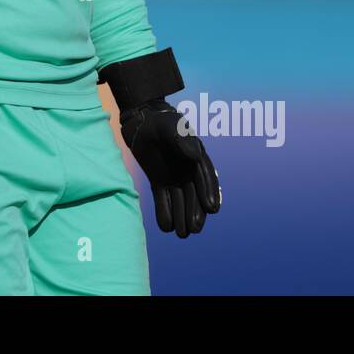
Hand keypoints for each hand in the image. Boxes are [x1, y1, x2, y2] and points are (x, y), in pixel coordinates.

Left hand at [120, 98, 221, 237]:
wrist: (141, 119)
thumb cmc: (159, 120)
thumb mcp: (171, 126)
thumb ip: (182, 139)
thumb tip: (196, 156)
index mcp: (196, 156)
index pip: (205, 177)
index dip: (209, 192)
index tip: (212, 208)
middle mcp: (187, 170)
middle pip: (194, 194)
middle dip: (195, 212)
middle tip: (194, 229)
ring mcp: (173, 177)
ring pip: (180, 200)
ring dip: (182, 216)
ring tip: (182, 234)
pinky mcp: (159, 181)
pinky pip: (163, 198)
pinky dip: (165, 212)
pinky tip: (166, 227)